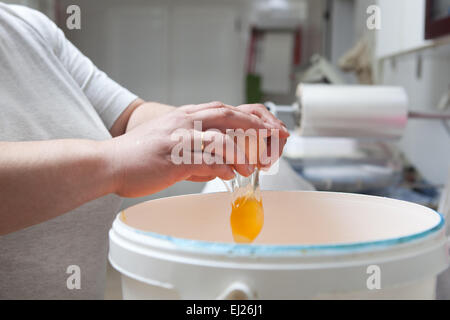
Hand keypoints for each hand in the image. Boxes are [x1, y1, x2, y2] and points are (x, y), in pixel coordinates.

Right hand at [107, 102, 286, 197]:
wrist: (109, 162)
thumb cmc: (138, 156)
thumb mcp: (171, 146)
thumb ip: (197, 155)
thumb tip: (220, 169)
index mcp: (185, 117)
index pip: (224, 108)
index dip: (250, 115)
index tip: (268, 125)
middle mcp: (184, 122)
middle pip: (228, 115)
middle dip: (255, 124)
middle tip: (274, 136)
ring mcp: (178, 138)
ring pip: (220, 138)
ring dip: (241, 152)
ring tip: (252, 166)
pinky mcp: (173, 157)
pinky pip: (205, 160)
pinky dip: (222, 167)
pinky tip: (230, 174)